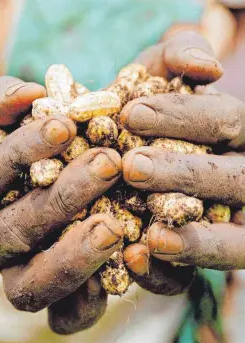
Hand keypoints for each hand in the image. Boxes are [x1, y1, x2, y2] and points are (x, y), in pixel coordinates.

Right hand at [0, 76, 123, 333]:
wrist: (11, 186)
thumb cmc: (2, 146)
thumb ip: (3, 102)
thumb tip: (31, 92)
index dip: (18, 153)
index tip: (63, 125)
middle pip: (11, 232)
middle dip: (61, 199)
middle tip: (108, 164)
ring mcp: (8, 276)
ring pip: (32, 284)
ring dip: (75, 256)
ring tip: (116, 224)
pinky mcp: (44, 297)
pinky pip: (65, 314)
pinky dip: (91, 297)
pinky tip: (125, 262)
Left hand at [121, 31, 244, 294]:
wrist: (118, 150)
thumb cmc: (140, 111)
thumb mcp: (156, 73)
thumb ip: (180, 57)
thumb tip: (207, 68)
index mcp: (231, 134)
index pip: (221, 121)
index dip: (181, 117)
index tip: (131, 115)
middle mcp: (239, 179)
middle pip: (230, 179)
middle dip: (182, 173)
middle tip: (132, 167)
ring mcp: (228, 225)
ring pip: (232, 241)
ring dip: (194, 241)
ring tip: (151, 235)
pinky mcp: (196, 260)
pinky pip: (192, 277)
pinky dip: (167, 273)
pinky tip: (137, 260)